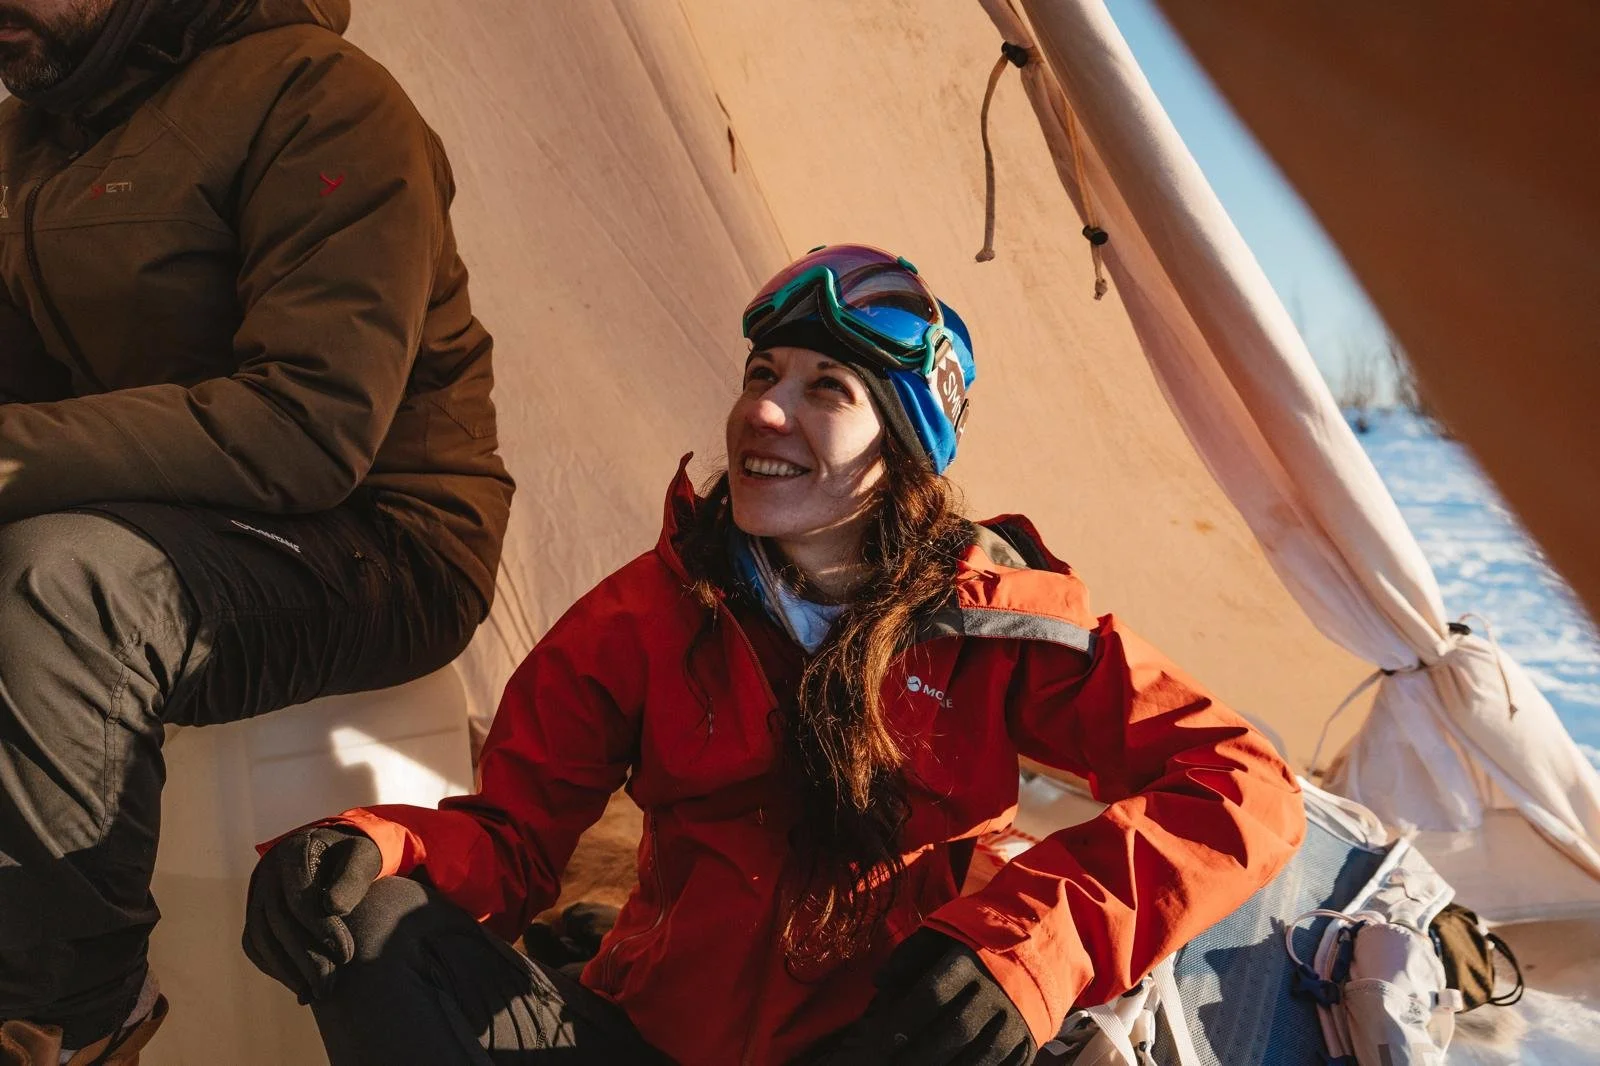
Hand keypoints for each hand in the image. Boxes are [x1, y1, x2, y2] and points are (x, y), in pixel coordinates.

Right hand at [242, 825, 382, 1002]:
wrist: (336, 852)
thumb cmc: (355, 856)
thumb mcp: (363, 857)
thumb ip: (352, 878)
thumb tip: (333, 908)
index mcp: (294, 853)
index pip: (299, 899)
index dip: (321, 930)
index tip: (347, 955)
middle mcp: (268, 874)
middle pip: (278, 922)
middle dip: (306, 958)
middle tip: (331, 984)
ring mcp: (257, 894)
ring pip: (262, 938)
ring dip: (287, 971)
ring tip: (316, 992)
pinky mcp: (255, 914)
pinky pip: (255, 946)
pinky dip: (274, 968)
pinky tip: (300, 986)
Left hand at [818, 929, 1035, 1065]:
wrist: (1036, 940)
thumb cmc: (975, 940)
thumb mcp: (943, 933)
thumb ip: (909, 956)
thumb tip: (878, 982)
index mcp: (971, 959)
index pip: (934, 993)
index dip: (906, 1019)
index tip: (883, 1038)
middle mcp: (996, 988)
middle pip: (956, 1029)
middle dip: (921, 1052)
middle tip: (895, 1064)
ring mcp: (1017, 1016)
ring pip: (982, 1054)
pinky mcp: (1029, 1037)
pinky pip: (1004, 1065)